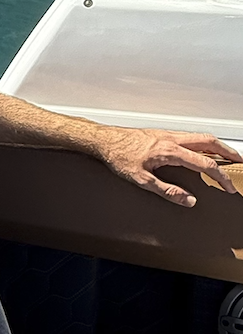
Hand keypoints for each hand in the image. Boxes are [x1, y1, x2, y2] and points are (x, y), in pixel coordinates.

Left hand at [95, 127, 242, 206]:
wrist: (104, 140)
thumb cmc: (119, 157)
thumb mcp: (141, 180)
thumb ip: (167, 191)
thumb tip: (188, 200)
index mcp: (170, 151)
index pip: (204, 163)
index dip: (220, 177)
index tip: (228, 187)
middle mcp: (172, 138)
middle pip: (209, 142)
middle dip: (227, 152)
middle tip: (239, 161)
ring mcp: (168, 134)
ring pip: (200, 136)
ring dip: (216, 146)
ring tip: (225, 156)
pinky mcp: (163, 133)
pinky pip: (190, 136)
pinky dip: (203, 142)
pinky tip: (202, 150)